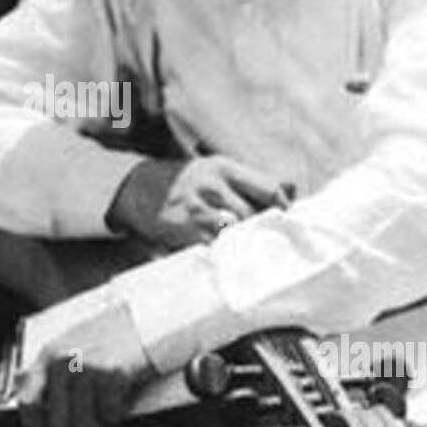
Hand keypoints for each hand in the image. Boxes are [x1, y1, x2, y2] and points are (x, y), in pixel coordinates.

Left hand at [17, 299, 152, 426]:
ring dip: (100, 426)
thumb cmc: (109, 335)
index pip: (27, 402)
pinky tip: (123, 401)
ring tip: (108, 416)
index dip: (38, 422)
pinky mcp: (112, 374)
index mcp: (49, 355)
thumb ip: (48, 366)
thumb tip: (18, 382)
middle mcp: (64, 361)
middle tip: (93, 421)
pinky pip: (110, 415)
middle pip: (59, 421)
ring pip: (85, 423)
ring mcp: (87, 367)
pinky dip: (118, 415)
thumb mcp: (70, 344)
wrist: (146, 319)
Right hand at [107, 154, 290, 249]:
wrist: (133, 188)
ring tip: (252, 253)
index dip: (282, 207)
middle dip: (264, 230)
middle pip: (255, 214)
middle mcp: (213, 186)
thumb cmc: (183, 182)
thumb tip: (293, 188)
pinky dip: (226, 255)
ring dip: (247, 244)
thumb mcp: (216, 171)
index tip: (286, 219)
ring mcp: (199, 209)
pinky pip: (216, 247)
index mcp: (224, 167)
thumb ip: (252, 181)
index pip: (268, 188)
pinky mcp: (186, 231)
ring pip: (238, 233)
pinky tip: (229, 258)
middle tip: (272, 242)